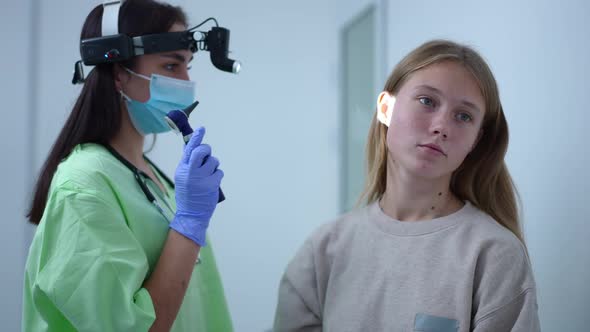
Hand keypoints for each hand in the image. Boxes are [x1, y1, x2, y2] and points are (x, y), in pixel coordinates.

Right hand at [170, 127, 223, 245]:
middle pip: (201, 151)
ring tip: (208, 176)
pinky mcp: (211, 184)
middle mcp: (190, 172)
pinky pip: (219, 172)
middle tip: (207, 155)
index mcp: (182, 169)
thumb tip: (192, 146)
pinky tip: (212, 183)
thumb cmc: (188, 194)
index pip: (189, 149)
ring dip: (213, 166)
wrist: (191, 214)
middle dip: (207, 150)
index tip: (202, 129)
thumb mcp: (182, 177)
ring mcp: (201, 178)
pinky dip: (217, 176)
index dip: (196, 138)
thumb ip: (188, 163)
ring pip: (213, 161)